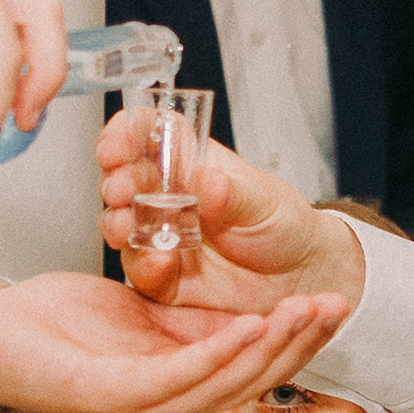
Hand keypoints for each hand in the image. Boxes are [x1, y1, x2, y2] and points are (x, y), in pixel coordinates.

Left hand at [0, 272, 349, 412]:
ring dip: (272, 348)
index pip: (252, 367)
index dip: (298, 340)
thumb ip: (189, 314)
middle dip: (300, 344)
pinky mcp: (110, 396)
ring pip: (223, 382)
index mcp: (176, 381)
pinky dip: (219, 351)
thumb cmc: (58, 326)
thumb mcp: (142, 308)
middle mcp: (165, 404)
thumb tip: (239, 300)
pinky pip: (178, 376)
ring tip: (305, 313)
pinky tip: (251, 324)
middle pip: (250, 381)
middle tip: (339, 306)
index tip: (336, 305)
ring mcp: (139, 406)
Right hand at [97, 111, 370, 315]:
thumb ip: (234, 193)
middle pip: (123, 177)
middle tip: (120, 190)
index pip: (148, 134)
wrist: (298, 278)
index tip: (116, 146)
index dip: (125, 134)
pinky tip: (159, 260)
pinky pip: (140, 268)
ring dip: (116, 222)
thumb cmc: (284, 226)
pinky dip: (144, 263)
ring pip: (119, 223)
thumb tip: (206, 179)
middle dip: (114, 181)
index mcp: (190, 162)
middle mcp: (168, 196)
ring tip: (126, 227)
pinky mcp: (162, 274)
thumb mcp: (266, 201)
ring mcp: (160, 234)